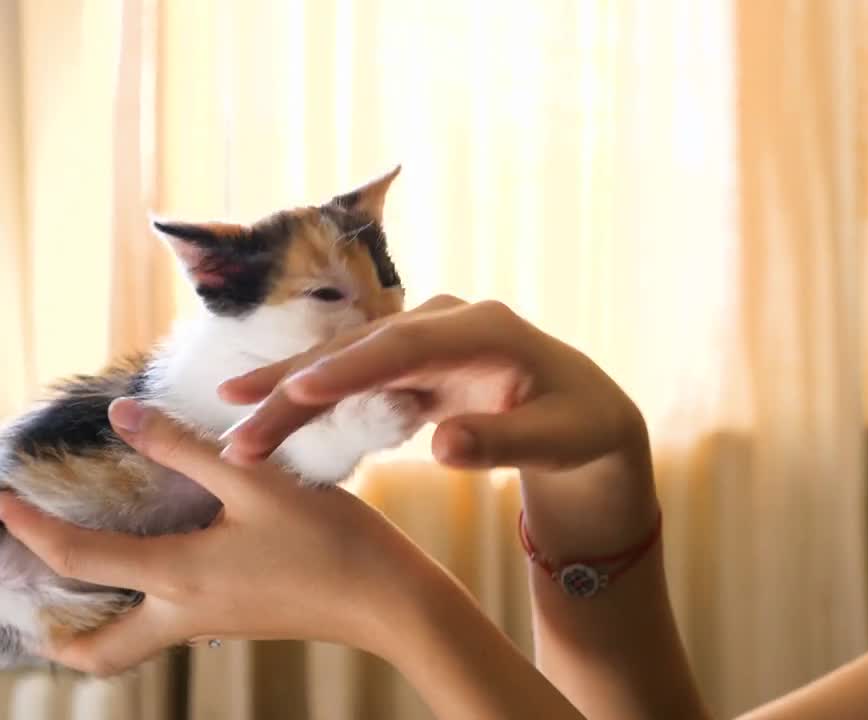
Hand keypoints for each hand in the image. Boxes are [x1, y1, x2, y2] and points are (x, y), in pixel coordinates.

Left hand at [0, 398, 434, 676]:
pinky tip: (163, 561)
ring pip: (133, 642)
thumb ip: (185, 448)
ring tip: (88, 577)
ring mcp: (214, 624)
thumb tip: (123, 415)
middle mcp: (185, 613)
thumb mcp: (256, 481)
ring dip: (98, 621)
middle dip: (59, 633)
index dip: (29, 528)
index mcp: (179, 577)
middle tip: (34, 594)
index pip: (78, 559)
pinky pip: (170, 625)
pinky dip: (143, 606)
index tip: (2, 498)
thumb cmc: (329, 540)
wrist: (389, 600)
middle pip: (100, 651)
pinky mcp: (240, 620)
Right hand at [217, 296, 657, 550]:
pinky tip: (266, 424)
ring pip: (344, 364)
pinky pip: (352, 382)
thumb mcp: (558, 439)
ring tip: (233, 428)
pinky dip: (311, 404)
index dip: (352, 366)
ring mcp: (423, 341)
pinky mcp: (409, 365)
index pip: (407, 344)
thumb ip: (504, 442)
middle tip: (236, 420)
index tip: (299, 391)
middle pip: (360, 350)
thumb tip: (442, 445)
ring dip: (289, 395)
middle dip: (296, 385)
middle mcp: (446, 323)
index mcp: (486, 329)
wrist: (584, 414)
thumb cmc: (579, 426)